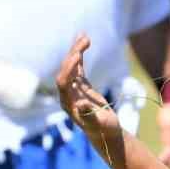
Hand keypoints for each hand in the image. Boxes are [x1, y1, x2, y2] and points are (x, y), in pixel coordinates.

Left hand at [56, 35, 122, 154]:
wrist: (107, 133)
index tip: (77, 56)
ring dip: (77, 51)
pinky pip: (79, 68)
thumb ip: (88, 114)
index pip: (63, 82)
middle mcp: (68, 94)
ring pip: (72, 67)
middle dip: (73, 55)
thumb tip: (79, 104)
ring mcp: (74, 89)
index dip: (68, 69)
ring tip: (85, 36)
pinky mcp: (82, 87)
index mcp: (67, 103)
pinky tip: (84, 44)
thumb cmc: (103, 130)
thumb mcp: (97, 123)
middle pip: (66, 71)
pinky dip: (81, 56)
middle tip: (84, 41)